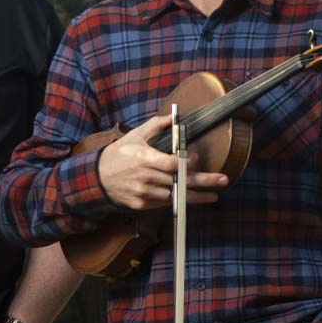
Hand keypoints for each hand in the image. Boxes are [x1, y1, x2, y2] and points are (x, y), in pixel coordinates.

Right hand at [96, 114, 228, 211]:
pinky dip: (176, 199)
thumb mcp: (136, 135)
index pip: (171, 163)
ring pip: (175, 196)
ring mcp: (144, 193)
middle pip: (180, 182)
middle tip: (222, 180)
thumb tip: (176, 117)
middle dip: (204, 182)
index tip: (196, 158)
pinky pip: (164, 203)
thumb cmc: (120, 154)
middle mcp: (145, 178)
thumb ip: (157, 125)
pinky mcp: (142, 205)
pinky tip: (186, 196)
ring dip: (194, 195)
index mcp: (144, 159)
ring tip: (211, 194)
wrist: (99, 178)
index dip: (186, 162)